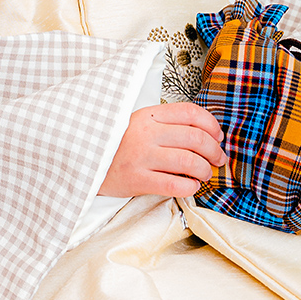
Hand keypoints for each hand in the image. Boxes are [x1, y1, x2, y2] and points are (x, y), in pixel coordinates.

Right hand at [97, 102, 227, 197]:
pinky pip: (174, 184)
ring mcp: (141, 156)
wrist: (82, 160)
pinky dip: (190, 187)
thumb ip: (166, 124)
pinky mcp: (137, 180)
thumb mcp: (137, 123)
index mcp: (148, 114)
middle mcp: (146, 133)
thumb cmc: (117, 143)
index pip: (190, 113)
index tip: (218, 136)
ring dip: (205, 170)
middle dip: (214, 151)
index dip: (211, 125)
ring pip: (189, 161)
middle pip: (195, 138)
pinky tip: (191, 186)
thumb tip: (205, 134)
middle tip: (218, 160)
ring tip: (204, 174)